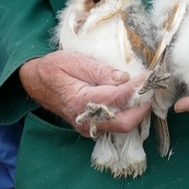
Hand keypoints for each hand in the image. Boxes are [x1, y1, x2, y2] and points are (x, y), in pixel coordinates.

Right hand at [19, 51, 151, 136]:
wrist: (36, 83)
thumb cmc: (54, 68)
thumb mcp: (73, 61)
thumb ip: (99, 70)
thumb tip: (124, 78)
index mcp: (80, 101)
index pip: (117, 98)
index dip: (138, 88)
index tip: (151, 76)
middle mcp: (86, 119)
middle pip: (125, 122)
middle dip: (143, 107)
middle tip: (152, 88)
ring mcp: (89, 126)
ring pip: (122, 126)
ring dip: (138, 111)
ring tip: (145, 92)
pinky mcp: (92, 127)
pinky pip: (116, 125)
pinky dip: (129, 114)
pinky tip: (132, 99)